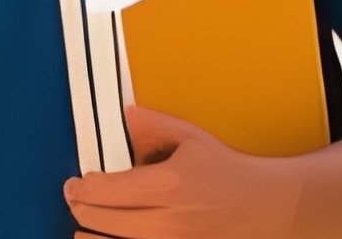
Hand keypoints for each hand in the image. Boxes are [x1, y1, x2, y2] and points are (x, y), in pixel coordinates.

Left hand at [64, 104, 302, 237]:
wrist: (267, 209)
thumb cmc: (227, 171)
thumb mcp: (192, 138)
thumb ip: (154, 126)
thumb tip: (125, 115)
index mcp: (168, 185)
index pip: (108, 191)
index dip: (82, 189)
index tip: (74, 183)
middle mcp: (169, 222)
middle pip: (105, 222)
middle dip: (81, 210)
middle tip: (74, 200)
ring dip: (92, 238)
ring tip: (83, 228)